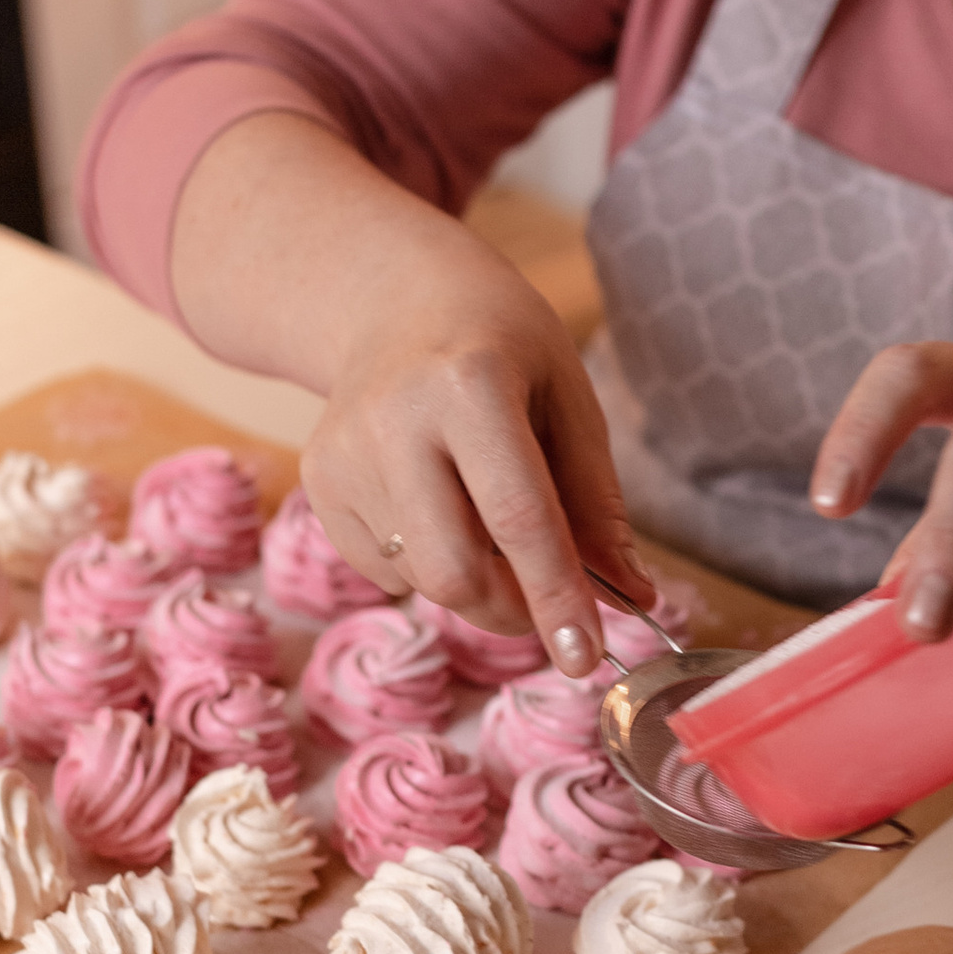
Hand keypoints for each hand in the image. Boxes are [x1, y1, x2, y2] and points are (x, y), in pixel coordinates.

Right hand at [169, 113, 649, 677]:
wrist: (392, 295)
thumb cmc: (501, 344)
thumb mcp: (568, 398)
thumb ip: (597, 501)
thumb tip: (634, 595)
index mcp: (471, 385)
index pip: (520, 519)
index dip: (557, 598)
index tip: (588, 657)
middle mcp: (395, 420)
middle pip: (455, 571)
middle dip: (513, 610)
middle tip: (547, 603)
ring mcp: (344, 452)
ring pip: (420, 579)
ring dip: (474, 582)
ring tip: (487, 517)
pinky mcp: (318, 478)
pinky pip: (383, 568)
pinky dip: (425, 562)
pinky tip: (436, 502)